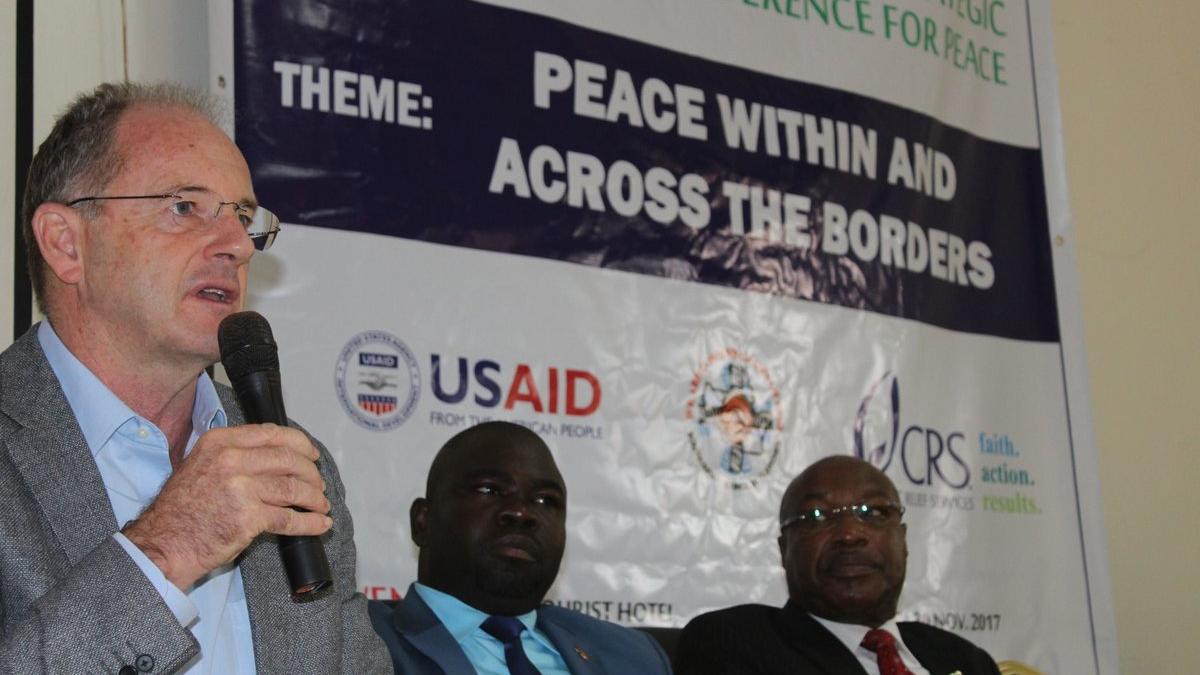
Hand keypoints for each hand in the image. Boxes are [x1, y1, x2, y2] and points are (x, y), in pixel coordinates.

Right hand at [122, 423, 331, 589]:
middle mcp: (231, 460)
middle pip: (288, 460)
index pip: (272, 434)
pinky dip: (310, 522)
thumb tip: (274, 453)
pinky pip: (289, 518)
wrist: (163, 544)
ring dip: (314, 498)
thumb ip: (233, 454)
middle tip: (319, 484)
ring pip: (293, 488)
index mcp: (220, 442)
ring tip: (321, 505)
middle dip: (311, 473)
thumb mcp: (201, 465)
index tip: (312, 454)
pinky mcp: (249, 517)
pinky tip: (320, 524)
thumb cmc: (181, 510)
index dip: (300, 443)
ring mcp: (241, 488)